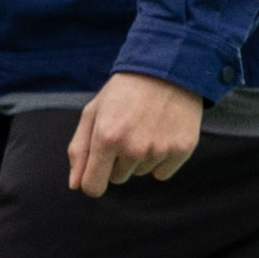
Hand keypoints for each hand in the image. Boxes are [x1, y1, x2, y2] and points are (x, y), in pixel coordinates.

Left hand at [65, 70, 202, 197]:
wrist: (167, 70)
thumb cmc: (123, 93)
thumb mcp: (92, 113)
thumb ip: (79, 150)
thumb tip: (76, 185)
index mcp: (106, 138)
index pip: (93, 186)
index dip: (91, 182)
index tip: (95, 173)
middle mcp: (133, 148)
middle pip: (118, 178)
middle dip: (117, 160)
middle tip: (125, 131)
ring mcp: (160, 150)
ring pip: (140, 172)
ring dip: (139, 157)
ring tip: (144, 128)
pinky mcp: (182, 150)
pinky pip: (162, 173)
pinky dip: (160, 159)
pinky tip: (161, 134)